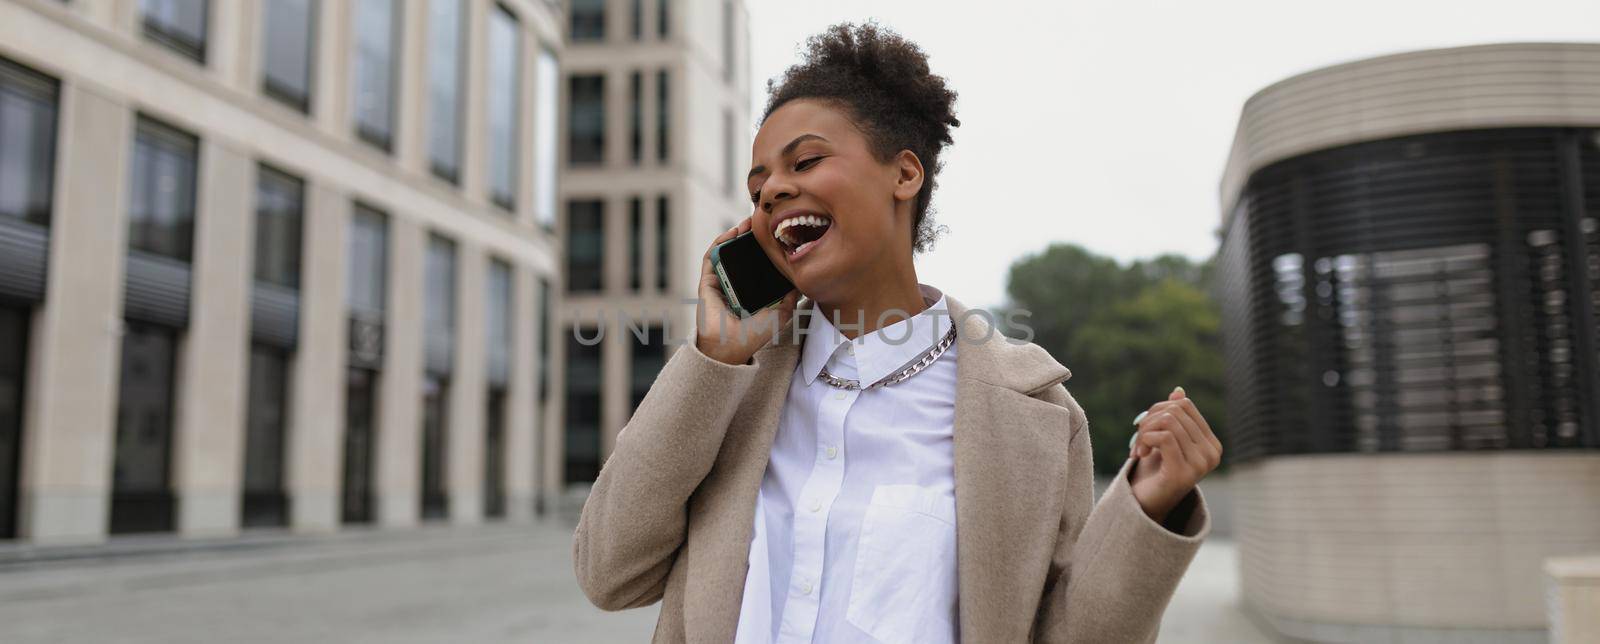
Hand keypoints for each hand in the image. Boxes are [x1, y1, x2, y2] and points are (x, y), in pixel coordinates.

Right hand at [695, 217, 800, 365]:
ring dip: (735, 234)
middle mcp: (734, 284)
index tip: (776, 234)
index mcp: (749, 291)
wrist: (731, 347)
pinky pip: (711, 256)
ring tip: (748, 222)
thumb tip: (800, 282)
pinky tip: (733, 232)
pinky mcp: (707, 281)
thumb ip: (790, 299)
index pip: (757, 264)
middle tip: (763, 222)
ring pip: (726, 251)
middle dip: (751, 237)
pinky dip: (720, 242)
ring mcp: (720, 281)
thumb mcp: (780, 314)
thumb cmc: (753, 336)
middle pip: (741, 254)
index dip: (764, 249)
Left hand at [1128, 387, 1221, 523]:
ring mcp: (1201, 465)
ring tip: (1138, 448)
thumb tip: (1178, 391)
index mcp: (1211, 444)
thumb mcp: (1163, 439)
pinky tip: (1140, 454)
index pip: (1185, 405)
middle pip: (1175, 411)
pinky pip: (1164, 437)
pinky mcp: (1183, 474)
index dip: (1159, 409)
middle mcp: (1212, 454)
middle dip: (1149, 420)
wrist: (1144, 505)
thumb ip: (1173, 417)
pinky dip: (1145, 440)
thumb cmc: (1154, 471)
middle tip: (1138, 440)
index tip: (1146, 428)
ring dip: (1144, 432)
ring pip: (1168, 422)